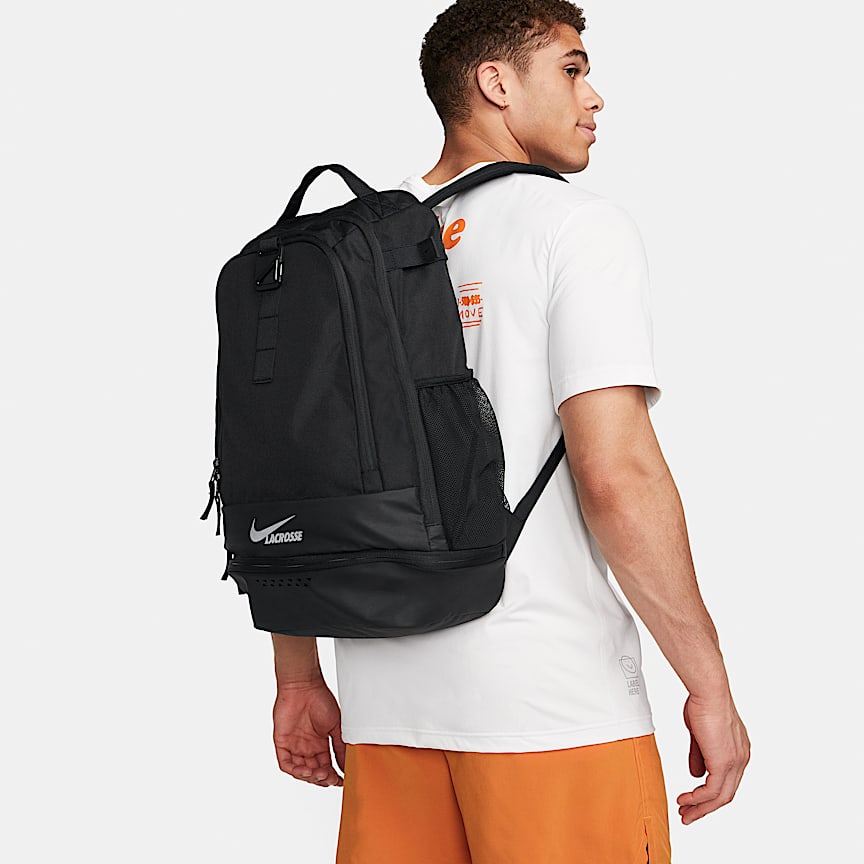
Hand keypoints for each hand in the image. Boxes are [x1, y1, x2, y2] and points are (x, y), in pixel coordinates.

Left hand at [272, 678, 345, 786]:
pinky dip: (295, 770)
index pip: (325, 766)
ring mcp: (293, 746)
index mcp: (319, 744)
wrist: (304, 686)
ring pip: (299, 771)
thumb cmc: (320, 699)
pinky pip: (286, 763)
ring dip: (309, 777)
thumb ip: (340, 746)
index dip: (332, 776)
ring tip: (319, 774)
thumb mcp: (336, 725)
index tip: (340, 780)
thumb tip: (347, 764)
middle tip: (330, 778)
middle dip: (322, 778)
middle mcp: (306, 747)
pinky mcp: (281, 743)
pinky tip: (305, 771)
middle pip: (313, 772)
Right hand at [676, 692, 749, 823]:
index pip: (727, 781)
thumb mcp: (700, 734)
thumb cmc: (704, 703)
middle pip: (726, 794)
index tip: (695, 800)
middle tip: (689, 815)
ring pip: (720, 797)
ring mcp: (735, 763)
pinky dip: (697, 799)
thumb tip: (696, 774)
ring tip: (685, 813)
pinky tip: (685, 800)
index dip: (711, 794)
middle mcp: (741, 759)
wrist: (709, 692)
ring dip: (701, 808)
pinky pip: (711, 791)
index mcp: (738, 751)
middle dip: (705, 808)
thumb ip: (700, 756)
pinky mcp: (724, 763)